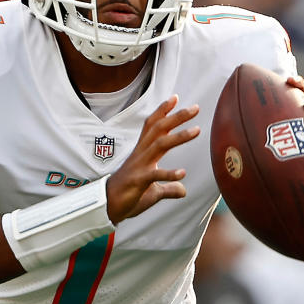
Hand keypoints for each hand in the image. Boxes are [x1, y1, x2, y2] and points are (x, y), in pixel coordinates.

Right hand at [106, 95, 199, 222]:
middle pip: (159, 129)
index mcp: (143, 152)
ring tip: (197, 130)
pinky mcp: (139, 181)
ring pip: (160, 145)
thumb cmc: (128, 194)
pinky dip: (169, 173)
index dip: (163, 111)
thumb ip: (168, 187)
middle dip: (177, 117)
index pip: (153, 126)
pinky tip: (182, 173)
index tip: (175, 98)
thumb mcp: (153, 190)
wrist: (107, 206)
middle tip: (195, 108)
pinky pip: (155, 175)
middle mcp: (142, 154)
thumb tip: (182, 190)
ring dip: (179, 137)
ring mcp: (140, 166)